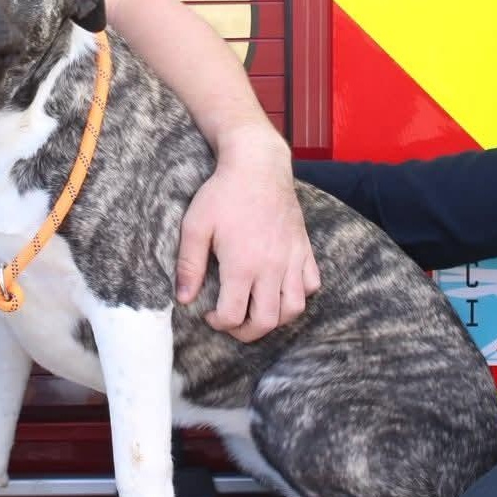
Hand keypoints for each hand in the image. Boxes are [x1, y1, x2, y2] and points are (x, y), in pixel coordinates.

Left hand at [175, 125, 320, 341]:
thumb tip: (183, 299)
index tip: (210, 314)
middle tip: (233, 322)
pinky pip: (313, 283)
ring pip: (294, 308)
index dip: (219, 323)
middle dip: (247, 332)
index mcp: (242, 265)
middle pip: (267, 321)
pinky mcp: (304, 248)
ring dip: (276, 318)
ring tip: (258, 310)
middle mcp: (271, 267)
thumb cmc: (222, 193)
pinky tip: (282, 287)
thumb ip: (189, 265)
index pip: (235, 316)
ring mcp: (292, 258)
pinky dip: (300, 293)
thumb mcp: (195, 226)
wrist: (257, 165)